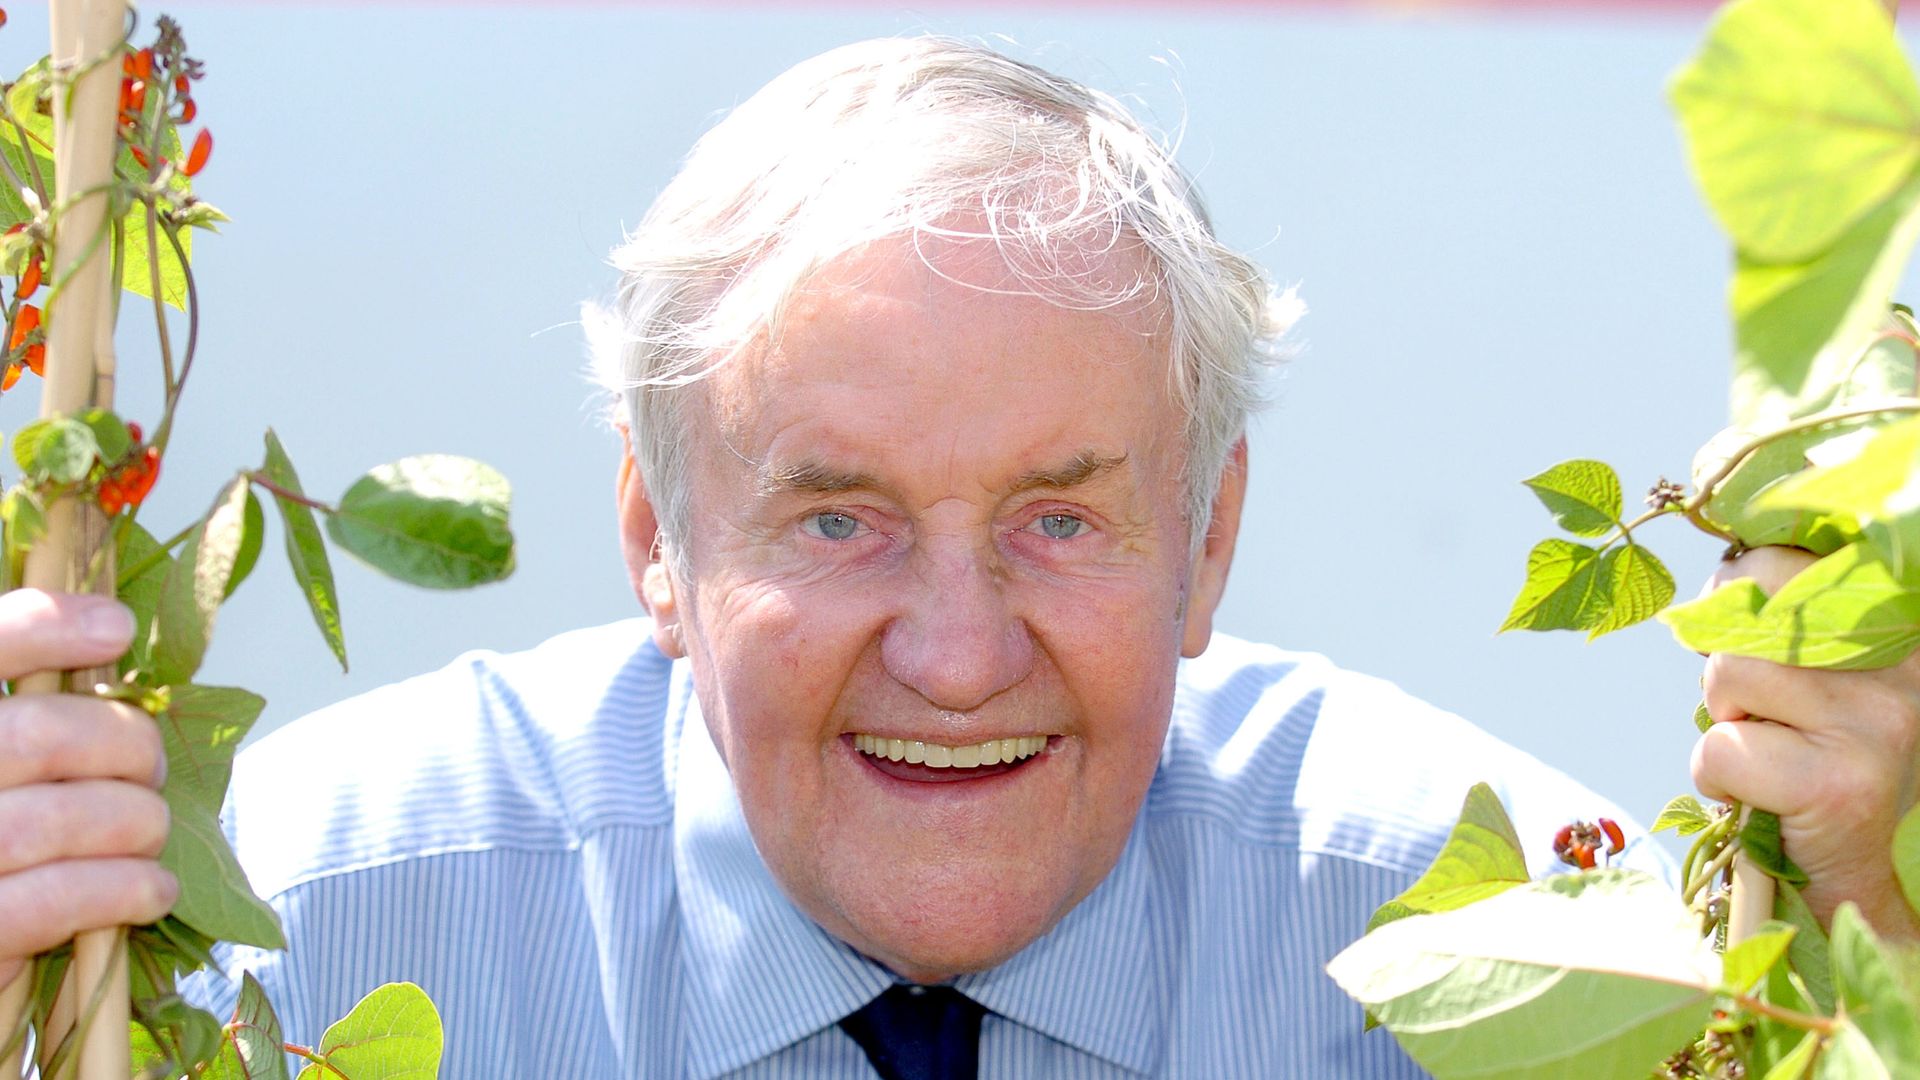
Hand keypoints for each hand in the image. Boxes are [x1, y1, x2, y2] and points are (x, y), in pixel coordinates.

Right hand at [0, 589, 173, 994]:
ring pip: (53, 819)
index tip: (117, 628)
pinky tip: (151, 890)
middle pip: (31, 738)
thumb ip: (36, 707)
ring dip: (133, 821)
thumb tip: (112, 635)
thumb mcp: (13, 754)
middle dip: (120, 745)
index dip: (42, 628)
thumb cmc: (6, 825)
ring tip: (151, 830)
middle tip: (150, 764)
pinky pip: (54, 900)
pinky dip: (121, 890)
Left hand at [1694, 546, 1919, 940]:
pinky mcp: (1837, 782)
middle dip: (1722, 654)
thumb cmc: (1820, 765)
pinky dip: (1719, 778)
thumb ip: (1783, 625)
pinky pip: (1721, 749)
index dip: (1737, 587)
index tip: (1742, 632)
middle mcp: (1902, 665)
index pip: (1786, 557)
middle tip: (1752, 707)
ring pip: (1727, 676)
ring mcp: (1876, 721)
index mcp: (1897, 628)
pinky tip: (1767, 798)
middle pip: (1748, 602)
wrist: (1866, 878)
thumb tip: (1717, 581)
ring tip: (1770, 756)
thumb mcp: (1813, 678)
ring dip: (1724, 723)